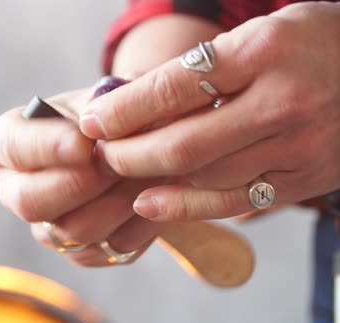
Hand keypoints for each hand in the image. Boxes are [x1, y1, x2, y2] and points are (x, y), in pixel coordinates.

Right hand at [0, 88, 160, 265]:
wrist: (128, 149)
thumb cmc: (105, 115)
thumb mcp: (101, 96)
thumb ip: (105, 101)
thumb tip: (111, 112)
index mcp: (7, 143)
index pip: (13, 147)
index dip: (48, 147)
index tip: (85, 144)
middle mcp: (16, 190)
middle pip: (31, 202)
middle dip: (80, 183)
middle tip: (117, 164)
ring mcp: (46, 227)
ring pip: (75, 231)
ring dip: (119, 202)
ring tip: (151, 174)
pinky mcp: (80, 252)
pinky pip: (108, 249)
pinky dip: (140, 225)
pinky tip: (157, 197)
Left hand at [78, 2, 339, 222]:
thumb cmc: (312, 43)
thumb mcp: (260, 33)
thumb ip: (204, 67)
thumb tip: (131, 99)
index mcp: (264, 51)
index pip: (174, 88)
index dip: (123, 110)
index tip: (92, 120)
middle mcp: (282, 101)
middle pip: (184, 142)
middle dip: (128, 152)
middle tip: (100, 152)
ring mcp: (298, 146)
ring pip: (205, 176)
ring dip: (149, 179)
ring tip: (118, 172)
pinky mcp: (305, 179)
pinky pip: (235, 202)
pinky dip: (186, 207)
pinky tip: (150, 204)